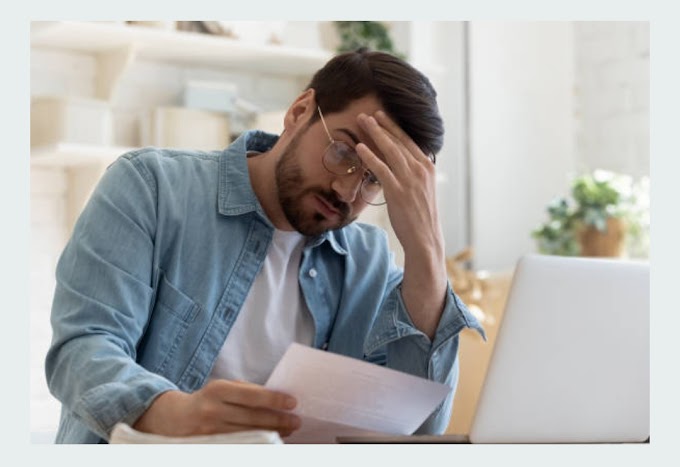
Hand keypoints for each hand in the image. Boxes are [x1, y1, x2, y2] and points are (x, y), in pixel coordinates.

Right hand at [132, 379, 300, 437]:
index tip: (292, 402)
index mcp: (218, 390)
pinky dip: (257, 442)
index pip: (252, 396)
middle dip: (278, 420)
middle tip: (296, 421)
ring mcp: (211, 431)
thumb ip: (245, 391)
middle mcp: (213, 411)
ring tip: (288, 431)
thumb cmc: (205, 400)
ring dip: (272, 433)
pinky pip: (240, 444)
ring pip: (249, 434)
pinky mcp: (210, 446)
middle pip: (253, 418)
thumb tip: (275, 397)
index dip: (274, 400)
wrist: (171, 419)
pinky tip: (270, 441)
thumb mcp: (221, 388)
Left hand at [356, 111, 446, 338]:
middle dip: (382, 125)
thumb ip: (412, 175)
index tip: (382, 115)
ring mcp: (410, 180)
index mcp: (427, 168)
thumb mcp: (421, 191)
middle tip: (368, 113)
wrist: (425, 239)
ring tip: (362, 121)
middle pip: (399, 141)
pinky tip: (360, 147)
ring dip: (374, 134)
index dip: (394, 127)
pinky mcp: (398, 191)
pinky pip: (382, 169)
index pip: (409, 141)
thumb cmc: (420, 217)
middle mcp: (421, 170)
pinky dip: (370, 156)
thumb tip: (400, 165)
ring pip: (390, 150)